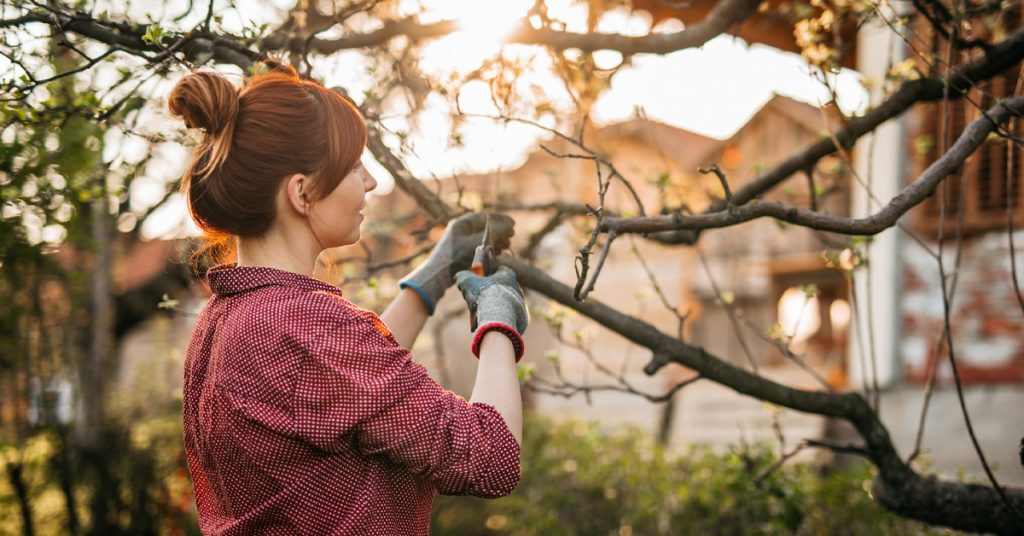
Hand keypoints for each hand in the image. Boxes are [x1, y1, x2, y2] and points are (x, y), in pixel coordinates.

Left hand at [399, 212, 514, 313]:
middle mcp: (461, 230)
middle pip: (484, 226)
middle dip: (499, 230)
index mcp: (461, 224)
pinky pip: (479, 246)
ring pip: (482, 237)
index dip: (500, 219)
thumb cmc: (455, 257)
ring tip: (507, 245)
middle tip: (512, 234)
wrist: (437, 275)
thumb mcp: (477, 244)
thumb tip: (509, 226)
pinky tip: (498, 252)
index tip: (513, 223)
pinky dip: (490, 248)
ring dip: (496, 240)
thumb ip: (494, 233)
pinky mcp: (462, 253)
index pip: (484, 217)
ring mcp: (461, 241)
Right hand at [455, 266, 528, 359]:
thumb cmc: (484, 296)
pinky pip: (509, 316)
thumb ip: (462, 276)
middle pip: (500, 288)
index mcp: (508, 275)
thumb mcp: (467, 282)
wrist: (499, 318)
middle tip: (477, 302)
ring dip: (494, 307)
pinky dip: (500, 319)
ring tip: (482, 315)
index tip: (477, 282)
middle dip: (489, 294)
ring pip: (504, 303)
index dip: (486, 275)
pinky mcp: (522, 317)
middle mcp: (517, 287)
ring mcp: (521, 303)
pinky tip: (490, 322)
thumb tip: (458, 276)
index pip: (498, 270)